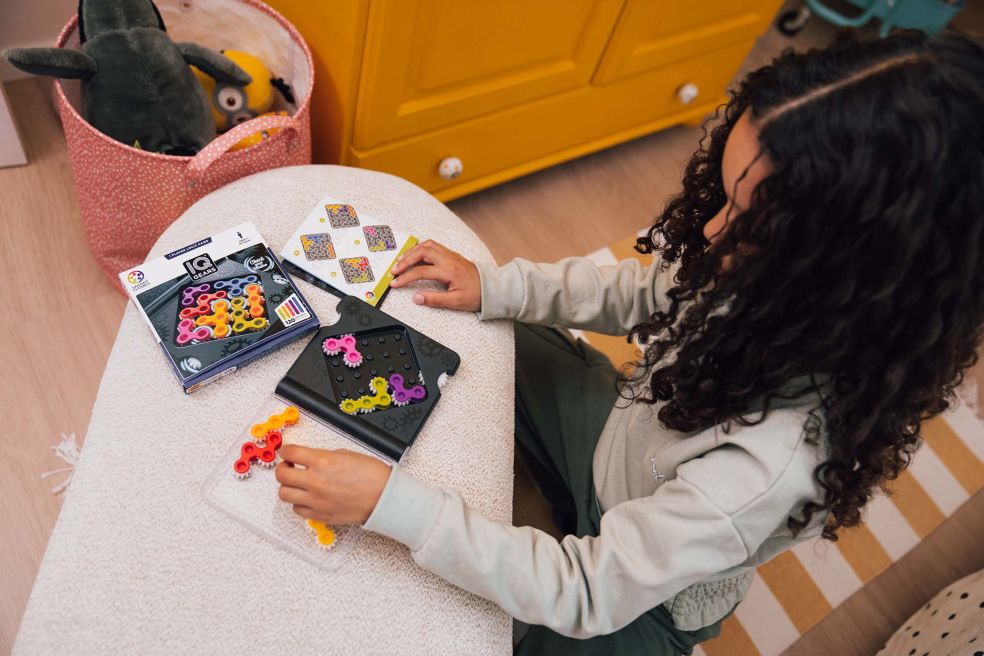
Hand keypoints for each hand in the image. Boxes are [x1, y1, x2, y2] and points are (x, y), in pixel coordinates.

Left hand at [275, 446, 391, 524]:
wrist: (384, 497)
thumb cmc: (372, 476)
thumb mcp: (346, 454)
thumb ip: (324, 456)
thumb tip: (310, 459)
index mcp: (323, 461)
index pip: (290, 453)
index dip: (286, 451)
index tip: (287, 452)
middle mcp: (315, 482)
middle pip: (282, 475)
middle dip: (283, 468)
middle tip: (289, 467)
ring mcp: (316, 501)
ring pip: (284, 494)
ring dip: (288, 486)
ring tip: (297, 484)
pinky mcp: (320, 515)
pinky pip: (298, 510)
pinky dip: (299, 503)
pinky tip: (308, 497)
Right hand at [390, 240, 480, 310]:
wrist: (492, 287)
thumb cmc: (476, 294)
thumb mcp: (456, 302)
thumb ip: (434, 299)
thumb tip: (417, 298)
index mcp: (449, 270)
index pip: (421, 271)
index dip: (405, 277)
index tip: (395, 283)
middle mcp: (448, 259)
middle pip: (421, 252)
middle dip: (405, 260)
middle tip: (394, 270)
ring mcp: (450, 254)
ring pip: (426, 245)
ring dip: (411, 252)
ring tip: (401, 261)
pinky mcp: (451, 254)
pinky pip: (432, 245)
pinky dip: (420, 248)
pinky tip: (415, 255)